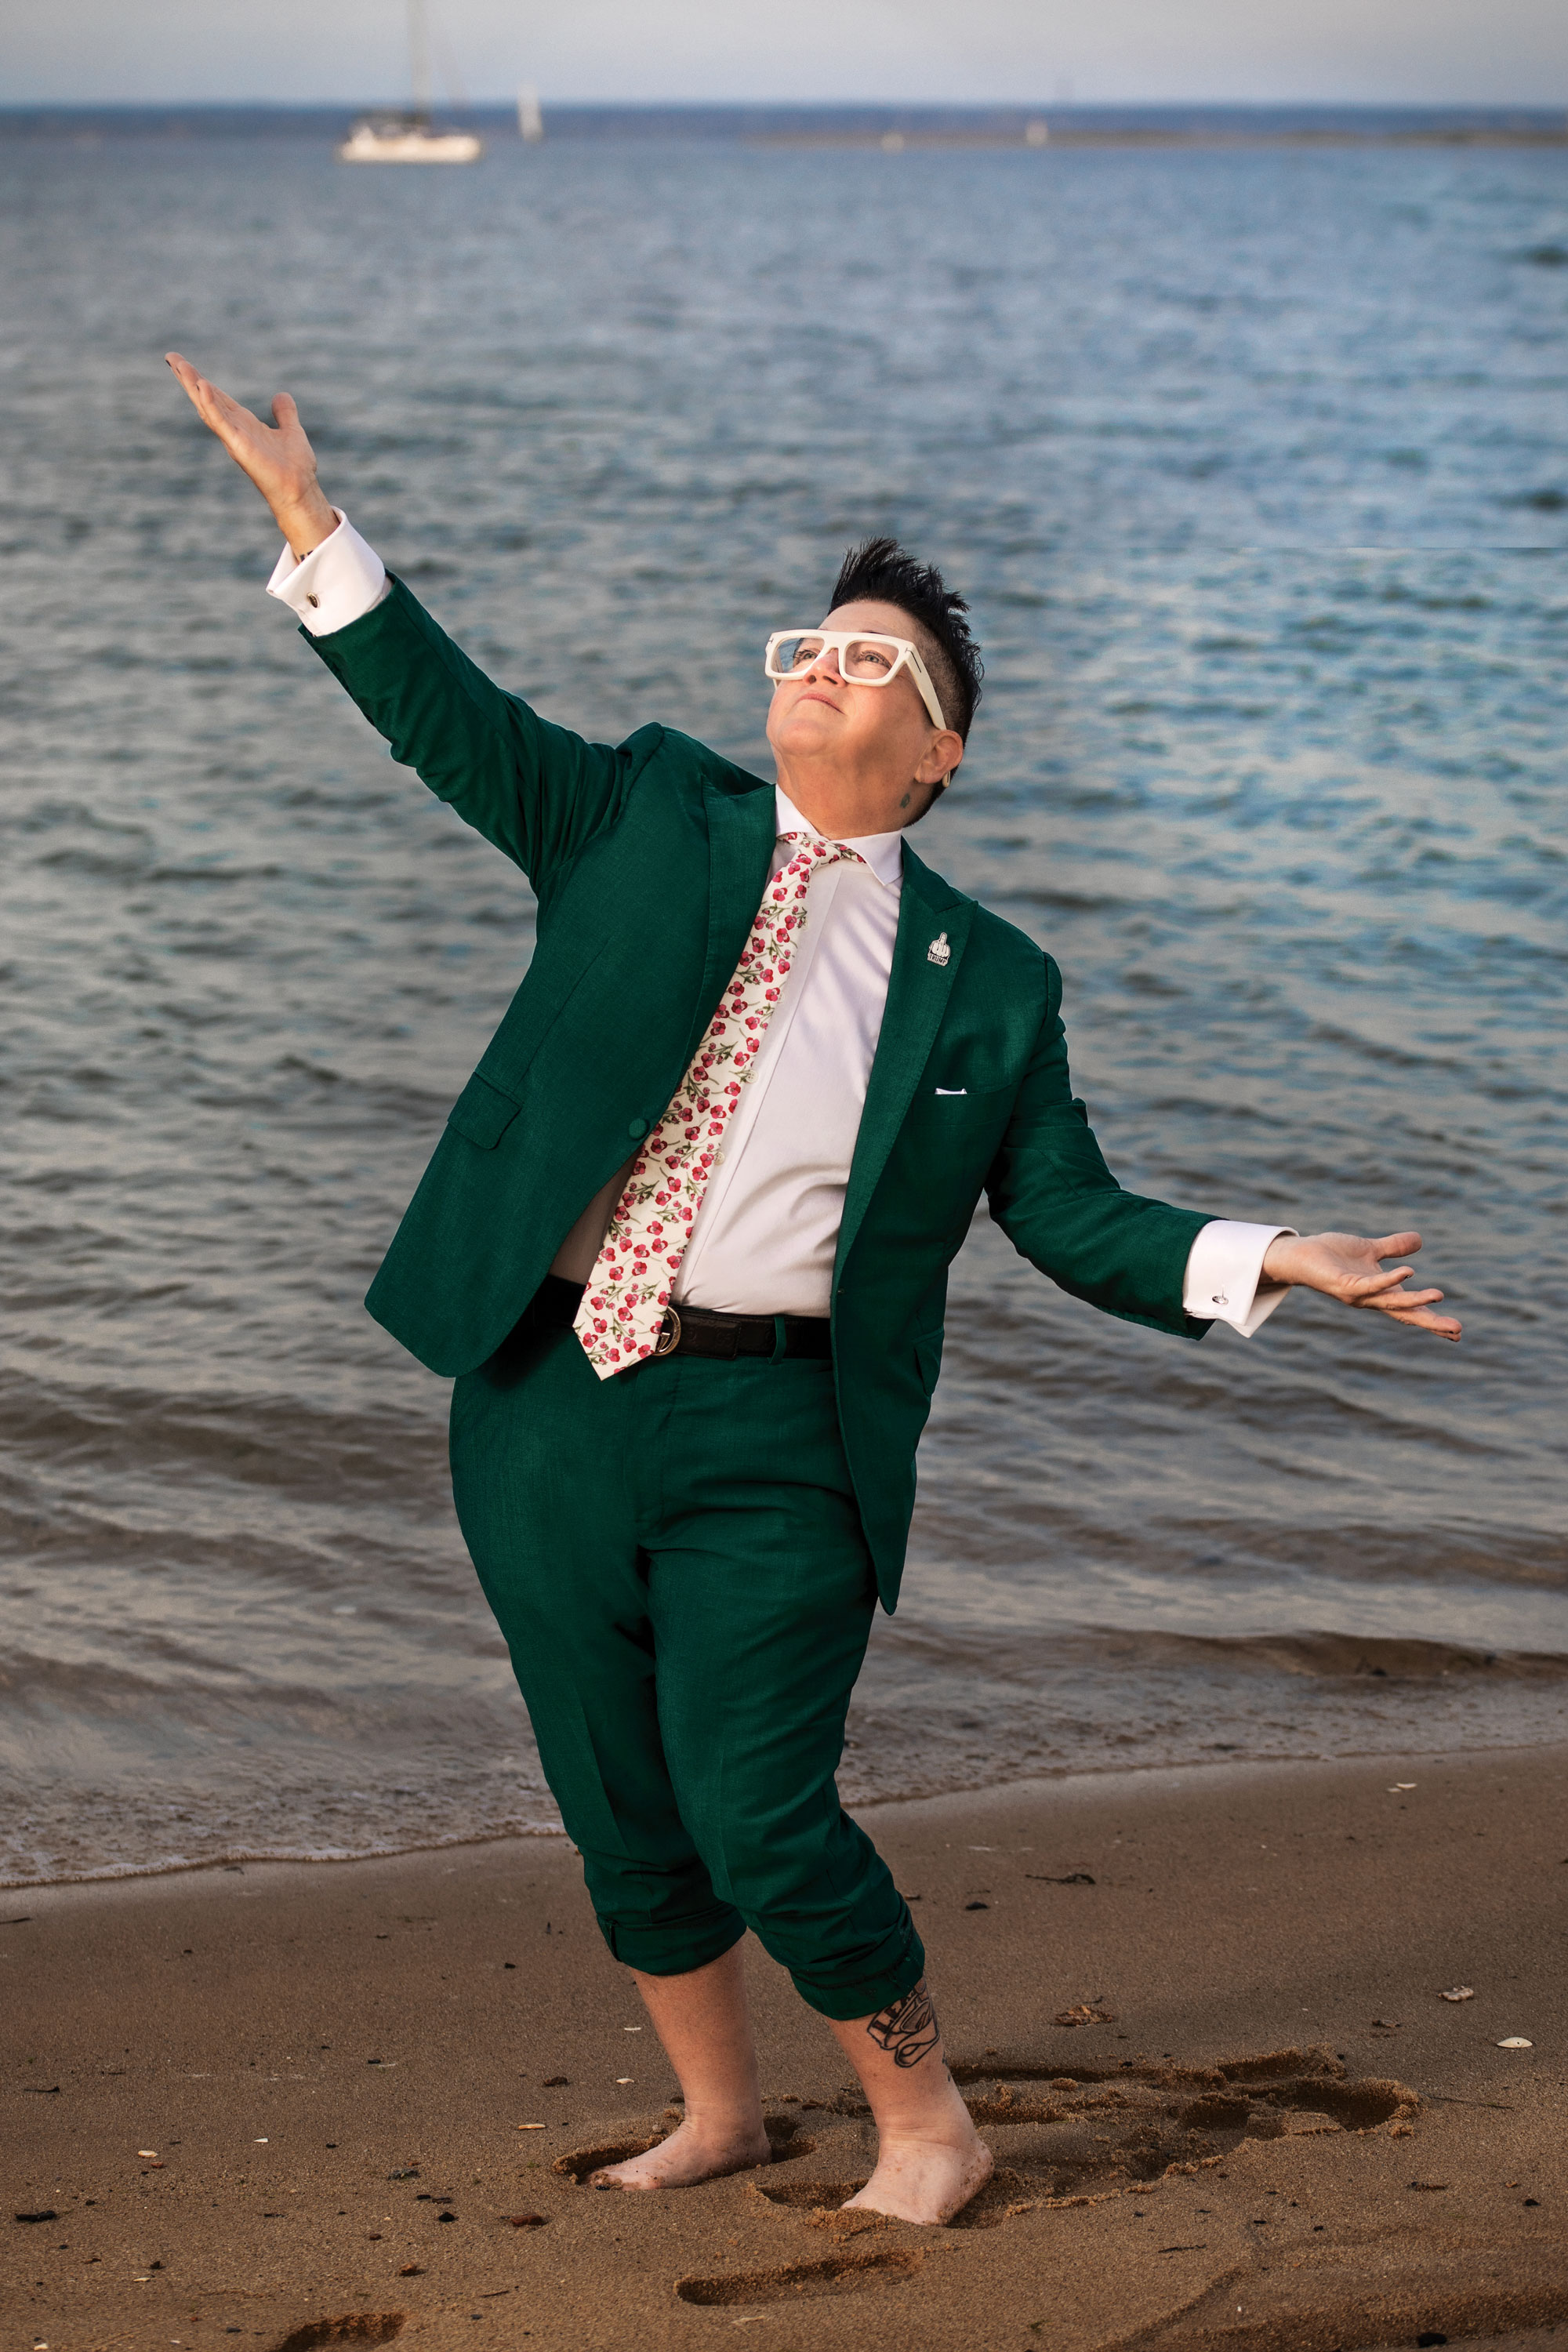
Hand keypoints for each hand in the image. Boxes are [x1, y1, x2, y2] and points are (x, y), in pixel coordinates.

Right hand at [165, 352, 337, 558]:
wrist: (300, 490)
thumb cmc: (295, 468)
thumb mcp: (291, 431)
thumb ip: (284, 413)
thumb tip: (281, 395)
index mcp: (244, 424)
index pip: (218, 398)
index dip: (202, 381)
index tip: (184, 364)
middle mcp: (234, 430)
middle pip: (206, 399)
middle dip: (189, 379)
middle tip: (171, 357)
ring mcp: (234, 437)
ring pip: (208, 406)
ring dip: (193, 386)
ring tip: (178, 365)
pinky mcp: (238, 445)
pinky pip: (220, 421)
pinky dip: (210, 404)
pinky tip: (202, 385)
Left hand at [1261, 1230, 1459, 1341]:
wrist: (1301, 1254)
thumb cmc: (1332, 1255)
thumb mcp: (1370, 1249)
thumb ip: (1394, 1247)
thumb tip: (1420, 1240)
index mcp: (1380, 1292)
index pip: (1411, 1310)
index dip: (1432, 1320)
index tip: (1457, 1332)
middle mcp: (1371, 1299)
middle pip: (1406, 1314)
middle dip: (1430, 1323)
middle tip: (1457, 1330)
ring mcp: (1358, 1295)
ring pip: (1392, 1302)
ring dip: (1415, 1300)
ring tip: (1440, 1295)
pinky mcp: (1345, 1286)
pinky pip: (1370, 1285)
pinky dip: (1388, 1280)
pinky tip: (1408, 1273)